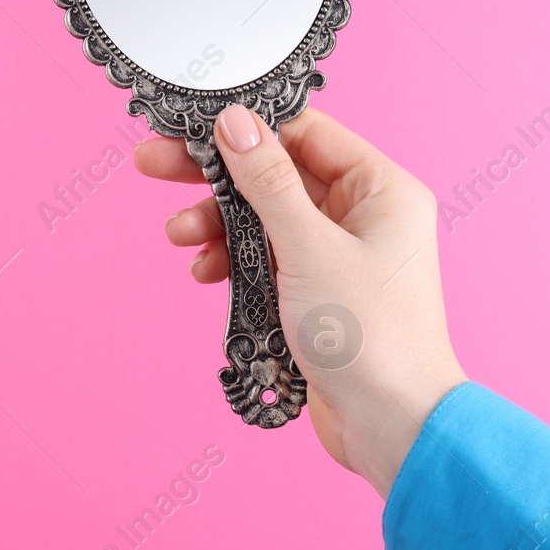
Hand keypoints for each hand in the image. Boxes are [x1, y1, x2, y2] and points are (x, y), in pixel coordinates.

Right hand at [134, 104, 466, 497]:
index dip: (245, 129)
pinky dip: (234, 261)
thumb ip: (267, 181)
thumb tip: (234, 122)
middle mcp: (365, 215)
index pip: (304, 133)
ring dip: (219, 224)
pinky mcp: (320, 293)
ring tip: (179, 235)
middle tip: (156, 166)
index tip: (191, 129)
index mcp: (381, 189)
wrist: (393, 427)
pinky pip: (268, 259)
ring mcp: (341, 255)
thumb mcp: (308, 247)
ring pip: (266, 219)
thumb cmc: (371, 337)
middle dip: (216, 176)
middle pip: (277, 175)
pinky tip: (206, 272)